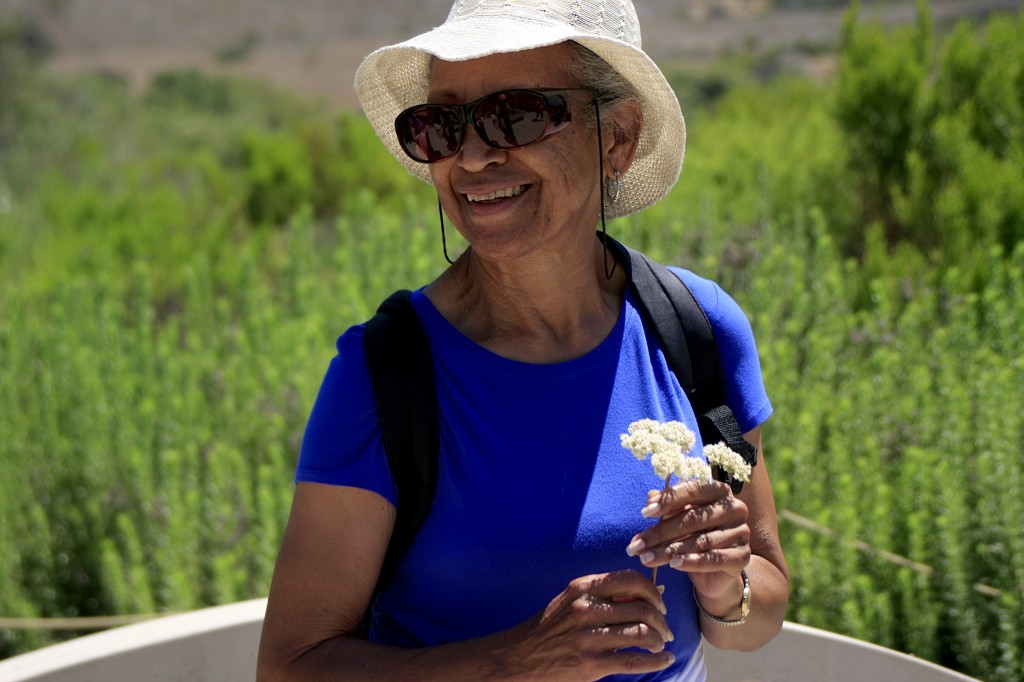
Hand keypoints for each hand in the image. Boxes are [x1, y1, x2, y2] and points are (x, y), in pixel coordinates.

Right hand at [500, 570, 675, 680]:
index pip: (630, 579)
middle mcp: (587, 609)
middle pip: (642, 609)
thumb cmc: (550, 626)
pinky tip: (663, 659)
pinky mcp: (592, 664)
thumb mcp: (573, 600)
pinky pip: (635, 661)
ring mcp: (589, 638)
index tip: (659, 602)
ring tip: (661, 644)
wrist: (520, 657)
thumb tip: (654, 591)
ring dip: (660, 640)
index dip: (652, 590)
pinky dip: (656, 661)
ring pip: (642, 633)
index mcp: (584, 588)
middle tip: (665, 629)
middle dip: (661, 620)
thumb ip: (608, 594)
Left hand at [627, 480, 750, 608]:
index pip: (693, 489)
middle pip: (692, 518)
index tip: (644, 512)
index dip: (668, 500)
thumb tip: (650, 497)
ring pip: (699, 541)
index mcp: (720, 490)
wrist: (717, 571)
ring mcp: (741, 532)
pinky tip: (673, 565)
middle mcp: (735, 508)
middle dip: (660, 532)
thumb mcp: (680, 518)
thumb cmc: (695, 535)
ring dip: (668, 550)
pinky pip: (714, 559)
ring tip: (645, 558)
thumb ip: (668, 506)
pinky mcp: (742, 556)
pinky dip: (692, 561)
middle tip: (636, 545)